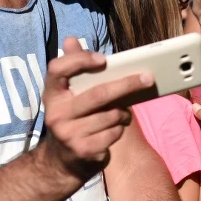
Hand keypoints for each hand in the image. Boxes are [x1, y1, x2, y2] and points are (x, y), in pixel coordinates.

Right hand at [41, 38, 153, 176]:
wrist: (63, 162)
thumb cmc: (75, 119)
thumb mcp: (70, 97)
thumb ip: (76, 70)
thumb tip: (72, 39)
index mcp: (52, 95)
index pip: (57, 69)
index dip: (80, 60)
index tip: (104, 59)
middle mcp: (56, 114)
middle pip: (98, 94)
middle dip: (127, 85)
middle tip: (148, 78)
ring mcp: (68, 134)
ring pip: (112, 115)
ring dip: (123, 113)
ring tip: (120, 114)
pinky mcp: (83, 150)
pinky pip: (115, 132)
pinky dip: (120, 129)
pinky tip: (113, 130)